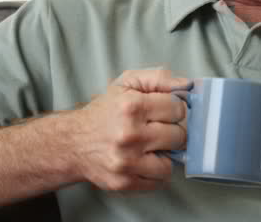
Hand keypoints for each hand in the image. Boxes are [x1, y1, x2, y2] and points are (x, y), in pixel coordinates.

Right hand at [68, 68, 190, 191]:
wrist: (73, 142)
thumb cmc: (104, 112)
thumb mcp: (127, 84)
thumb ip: (158, 78)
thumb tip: (187, 85)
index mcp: (132, 107)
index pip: (178, 108)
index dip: (176, 110)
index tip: (168, 112)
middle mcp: (129, 135)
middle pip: (179, 136)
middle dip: (173, 132)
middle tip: (160, 130)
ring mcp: (127, 161)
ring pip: (171, 163)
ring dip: (165, 155)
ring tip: (151, 147)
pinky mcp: (124, 182)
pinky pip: (159, 181)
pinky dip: (155, 173)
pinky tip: (144, 161)